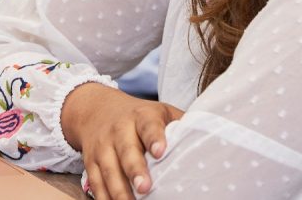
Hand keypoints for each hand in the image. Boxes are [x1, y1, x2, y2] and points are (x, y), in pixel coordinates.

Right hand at [60, 82, 184, 199]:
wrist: (97, 110)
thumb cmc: (139, 116)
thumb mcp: (160, 111)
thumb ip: (180, 124)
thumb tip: (210, 138)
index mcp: (141, 116)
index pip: (148, 125)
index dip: (155, 137)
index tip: (160, 151)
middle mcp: (119, 130)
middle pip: (126, 150)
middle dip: (135, 169)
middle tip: (145, 187)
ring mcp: (102, 147)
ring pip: (109, 169)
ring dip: (119, 190)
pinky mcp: (90, 162)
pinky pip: (96, 183)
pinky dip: (104, 197)